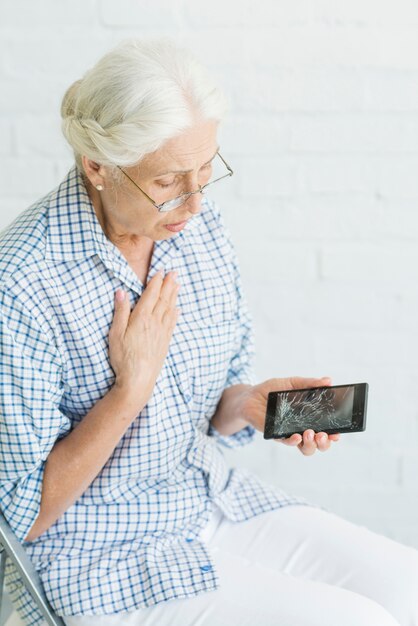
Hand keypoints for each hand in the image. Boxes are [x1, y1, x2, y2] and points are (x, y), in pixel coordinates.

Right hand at [108, 270, 179, 408]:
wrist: (138, 380)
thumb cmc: (123, 358)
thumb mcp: (115, 333)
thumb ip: (120, 312)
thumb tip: (121, 292)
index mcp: (142, 317)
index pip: (151, 294)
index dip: (156, 282)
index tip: (161, 271)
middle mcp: (155, 322)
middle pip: (163, 299)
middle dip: (169, 284)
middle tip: (174, 272)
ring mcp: (162, 332)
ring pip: (170, 308)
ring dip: (174, 295)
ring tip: (178, 284)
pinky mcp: (165, 342)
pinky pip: (172, 323)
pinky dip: (175, 313)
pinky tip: (177, 309)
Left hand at [240, 376, 339, 455]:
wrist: (250, 395)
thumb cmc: (272, 390)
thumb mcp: (292, 383)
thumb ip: (309, 384)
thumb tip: (328, 381)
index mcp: (309, 417)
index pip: (326, 430)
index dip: (334, 434)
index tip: (338, 433)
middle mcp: (302, 428)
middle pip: (319, 444)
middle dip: (325, 443)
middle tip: (324, 435)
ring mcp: (289, 433)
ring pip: (306, 449)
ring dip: (311, 444)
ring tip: (311, 433)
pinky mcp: (276, 434)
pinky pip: (287, 442)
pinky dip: (293, 441)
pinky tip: (296, 436)